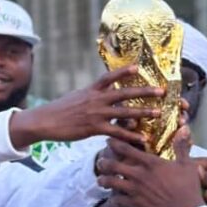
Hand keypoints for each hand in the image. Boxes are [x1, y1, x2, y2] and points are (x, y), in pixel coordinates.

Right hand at [9, 66, 163, 147]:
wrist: (44, 121)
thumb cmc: (60, 111)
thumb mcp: (76, 97)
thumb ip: (91, 95)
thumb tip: (101, 93)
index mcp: (91, 90)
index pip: (109, 77)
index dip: (124, 71)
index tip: (138, 67)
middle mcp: (96, 99)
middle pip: (124, 93)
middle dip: (144, 91)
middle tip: (161, 90)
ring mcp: (96, 114)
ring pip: (124, 112)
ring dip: (143, 112)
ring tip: (158, 113)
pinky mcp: (94, 128)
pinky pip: (116, 132)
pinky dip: (130, 136)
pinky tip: (142, 139)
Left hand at [96, 128, 205, 206]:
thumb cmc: (188, 187)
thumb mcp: (187, 164)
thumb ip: (181, 146)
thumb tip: (184, 128)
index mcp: (150, 163)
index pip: (126, 149)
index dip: (114, 143)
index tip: (108, 142)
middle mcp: (139, 175)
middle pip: (112, 165)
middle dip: (103, 162)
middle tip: (101, 161)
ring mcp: (135, 191)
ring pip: (110, 183)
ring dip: (103, 180)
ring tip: (101, 180)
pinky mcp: (135, 205)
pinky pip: (116, 200)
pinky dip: (113, 199)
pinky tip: (113, 198)